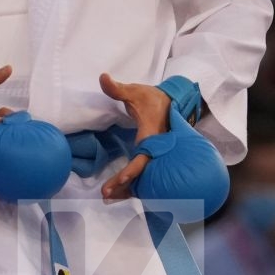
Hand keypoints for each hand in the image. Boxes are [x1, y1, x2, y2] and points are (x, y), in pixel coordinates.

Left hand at [98, 73, 171, 199]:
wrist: (172, 102)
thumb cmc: (152, 98)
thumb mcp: (134, 92)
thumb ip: (117, 88)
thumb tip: (102, 77)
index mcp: (151, 135)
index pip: (143, 156)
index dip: (133, 169)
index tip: (123, 179)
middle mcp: (155, 149)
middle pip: (142, 173)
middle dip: (125, 185)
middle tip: (105, 194)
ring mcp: (155, 154)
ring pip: (143, 176)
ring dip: (127, 187)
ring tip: (107, 196)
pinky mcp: (152, 156)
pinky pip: (143, 172)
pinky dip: (132, 182)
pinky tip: (118, 191)